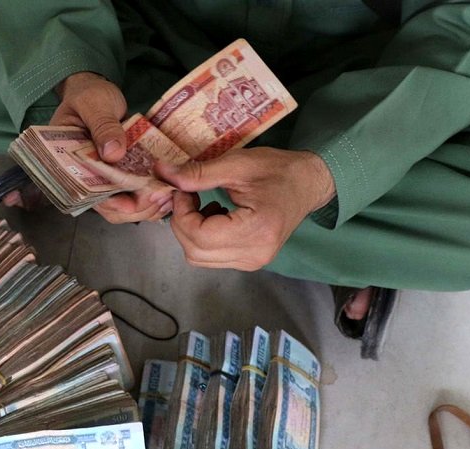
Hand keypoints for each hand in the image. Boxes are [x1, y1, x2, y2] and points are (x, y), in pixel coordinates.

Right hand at [4, 71, 168, 221]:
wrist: (96, 90)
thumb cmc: (89, 95)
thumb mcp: (94, 104)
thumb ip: (103, 126)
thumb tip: (113, 154)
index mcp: (66, 163)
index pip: (84, 193)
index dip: (106, 203)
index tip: (130, 205)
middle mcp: (83, 176)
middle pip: (105, 206)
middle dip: (132, 207)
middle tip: (157, 197)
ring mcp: (102, 178)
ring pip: (122, 206)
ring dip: (145, 206)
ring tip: (166, 196)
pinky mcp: (119, 175)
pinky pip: (133, 195)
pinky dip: (150, 197)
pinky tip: (167, 193)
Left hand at [155, 147, 335, 270]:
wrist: (308, 183)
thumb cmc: (278, 170)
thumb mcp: (236, 165)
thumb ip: (197, 173)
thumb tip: (161, 174)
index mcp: (256, 230)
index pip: (199, 235)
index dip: (181, 213)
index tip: (183, 190)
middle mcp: (254, 254)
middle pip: (194, 251)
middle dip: (182, 222)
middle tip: (188, 195)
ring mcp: (253, 262)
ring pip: (199, 257)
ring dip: (191, 231)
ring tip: (203, 204)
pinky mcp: (250, 261)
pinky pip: (211, 257)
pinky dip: (202, 238)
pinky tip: (214, 215)